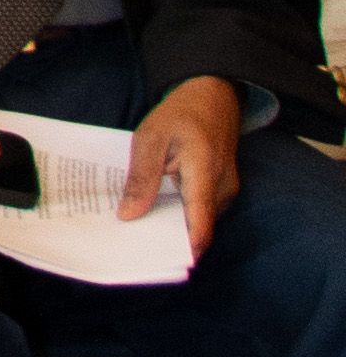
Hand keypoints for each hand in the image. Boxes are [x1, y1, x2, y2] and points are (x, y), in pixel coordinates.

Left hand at [123, 78, 241, 253]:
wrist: (213, 93)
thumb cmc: (181, 113)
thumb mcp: (150, 138)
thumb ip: (141, 178)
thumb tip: (129, 215)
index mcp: (204, 174)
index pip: (199, 226)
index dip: (180, 250)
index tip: (155, 263)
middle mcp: (222, 188)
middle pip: (197, 227)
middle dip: (167, 239)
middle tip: (133, 245)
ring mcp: (226, 189)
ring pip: (199, 219)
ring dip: (173, 224)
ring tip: (139, 227)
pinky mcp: (222, 188)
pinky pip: (201, 208)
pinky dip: (181, 211)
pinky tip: (156, 207)